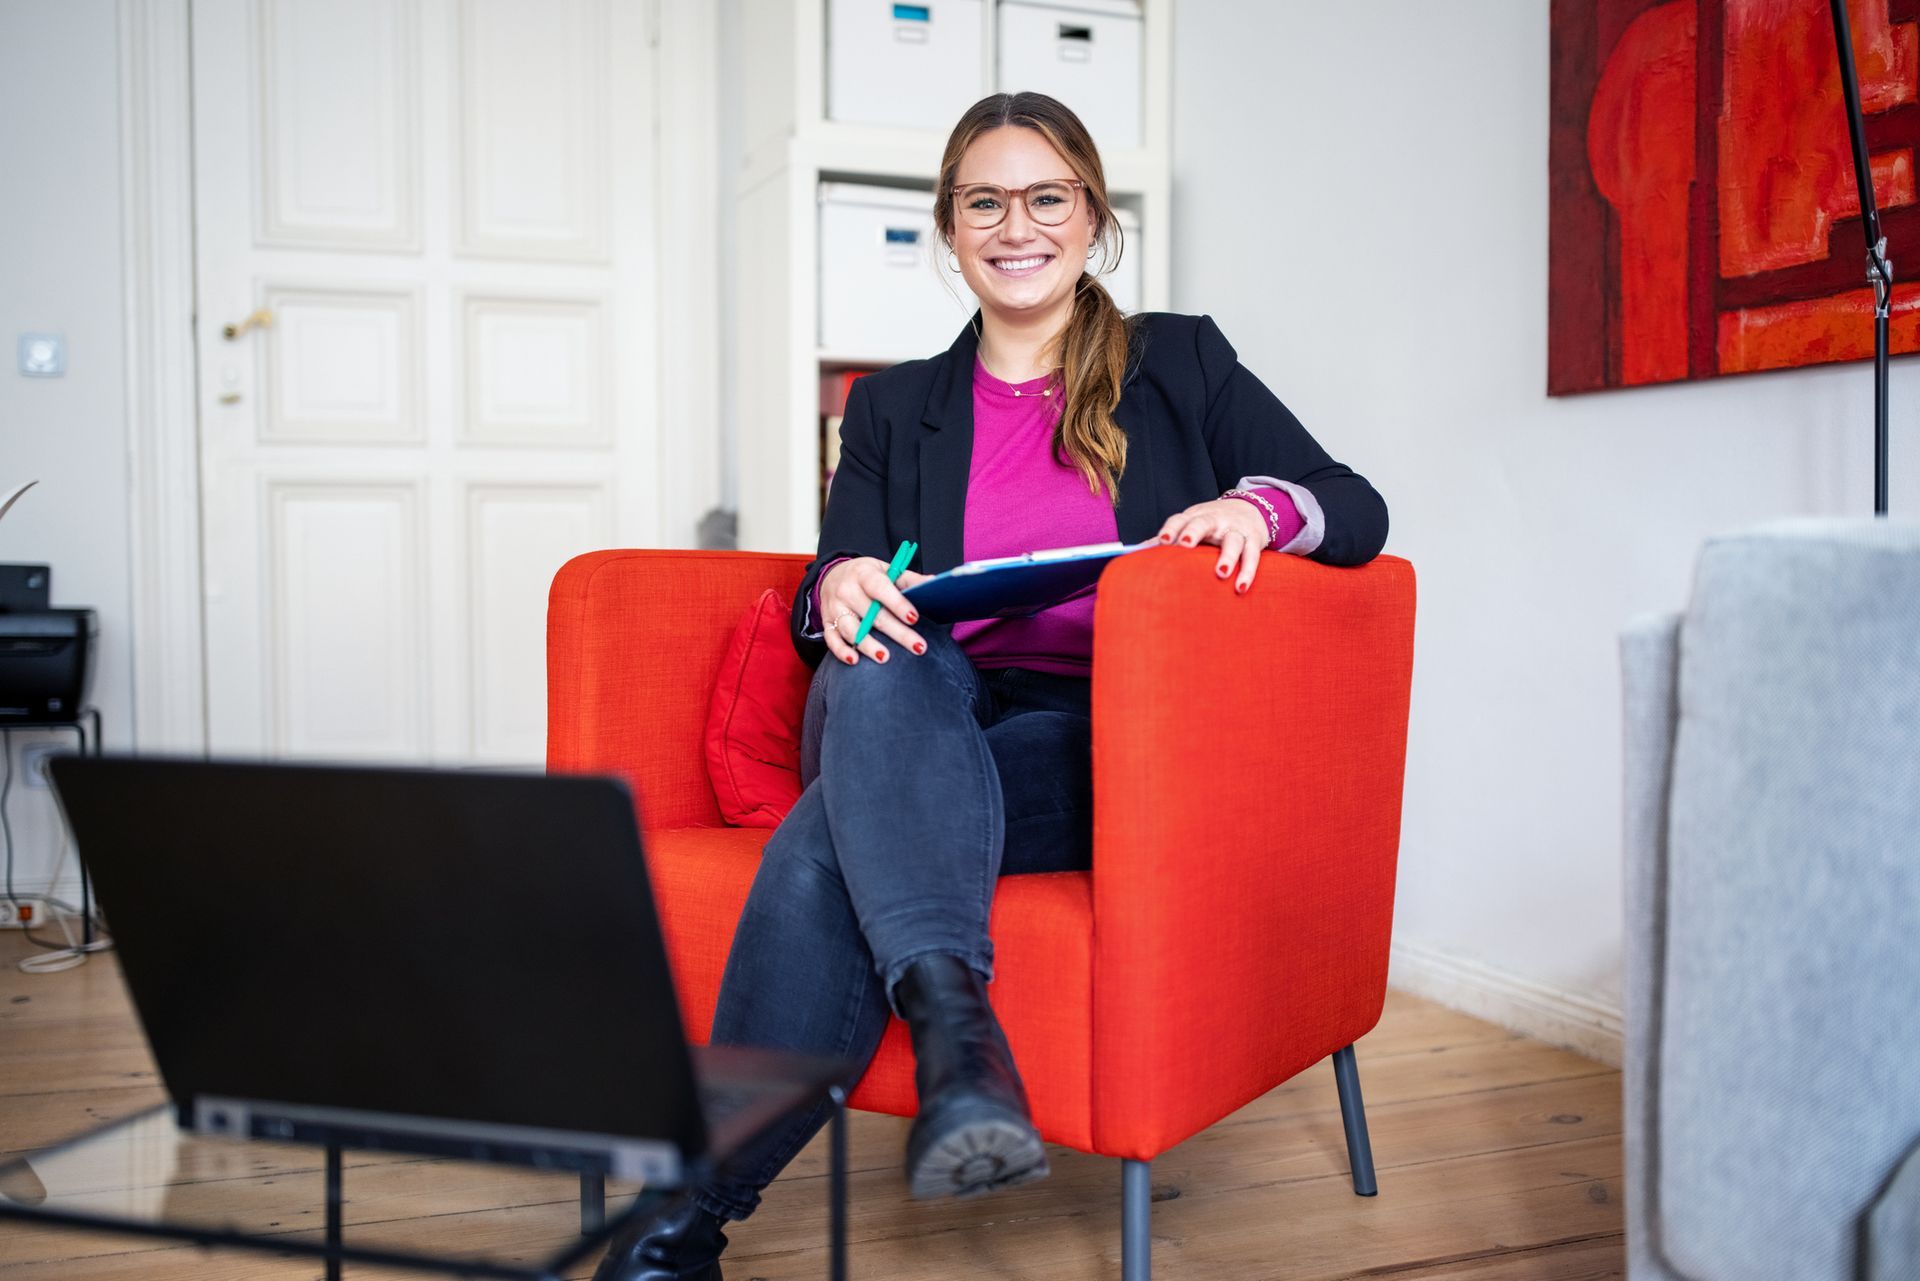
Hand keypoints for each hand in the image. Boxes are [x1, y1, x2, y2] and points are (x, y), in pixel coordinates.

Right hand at [820, 557, 931, 665]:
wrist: (832, 575)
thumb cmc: (866, 576)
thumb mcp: (886, 570)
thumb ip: (909, 579)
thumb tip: (934, 583)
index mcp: (864, 574)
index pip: (880, 588)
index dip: (897, 603)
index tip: (914, 618)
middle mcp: (847, 591)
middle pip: (872, 615)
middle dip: (897, 633)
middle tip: (918, 647)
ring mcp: (835, 608)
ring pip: (851, 629)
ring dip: (868, 645)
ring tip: (885, 657)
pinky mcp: (827, 623)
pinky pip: (832, 640)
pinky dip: (842, 651)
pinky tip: (855, 660)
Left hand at [1155, 498, 1269, 594]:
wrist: (1251, 509)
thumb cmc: (1211, 524)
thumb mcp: (1190, 525)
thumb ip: (1168, 539)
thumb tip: (1136, 554)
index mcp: (1195, 517)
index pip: (1180, 520)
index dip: (1171, 528)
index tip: (1162, 540)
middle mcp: (1215, 520)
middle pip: (1204, 523)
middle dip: (1194, 532)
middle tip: (1185, 544)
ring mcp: (1235, 529)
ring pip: (1233, 540)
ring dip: (1228, 556)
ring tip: (1221, 573)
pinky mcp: (1254, 540)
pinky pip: (1252, 555)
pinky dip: (1248, 571)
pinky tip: (1240, 587)